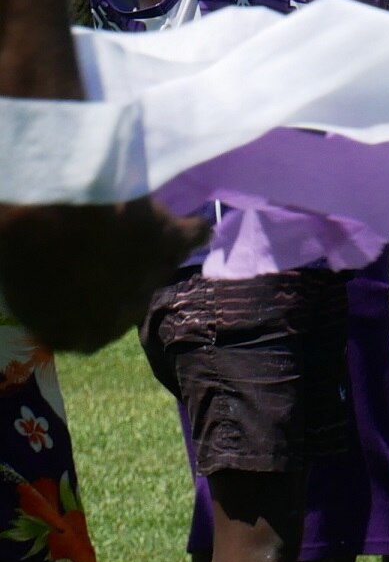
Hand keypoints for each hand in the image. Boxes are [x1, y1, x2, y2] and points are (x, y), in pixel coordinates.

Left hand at [0, 200, 202, 352]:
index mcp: (80, 338)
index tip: (81, 277)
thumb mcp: (22, 295)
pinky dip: (191, 231)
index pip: (91, 326)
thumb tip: (61, 292)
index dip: (88, 299)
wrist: (48, 223)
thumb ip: (47, 304)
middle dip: (123, 278)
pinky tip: (187, 223)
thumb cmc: (22, 258)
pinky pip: (193, 236)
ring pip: (160, 267)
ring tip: (133, 227)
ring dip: (150, 252)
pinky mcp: (172, 243)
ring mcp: (152, 280)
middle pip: (130, 299)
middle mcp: (123, 318)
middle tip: (107, 249)